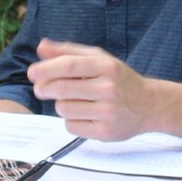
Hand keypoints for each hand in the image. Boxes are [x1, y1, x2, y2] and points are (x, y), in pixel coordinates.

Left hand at [26, 38, 157, 140]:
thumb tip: (41, 47)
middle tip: (41, 88)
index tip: (32, 72)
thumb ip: (69, 52)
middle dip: (44, 88)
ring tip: (74, 101)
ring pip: (64, 109)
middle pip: (62, 88)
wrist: (150, 105)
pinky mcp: (106, 133)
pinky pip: (72, 126)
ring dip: (61, 105)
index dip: (46, 69)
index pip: (69, 65)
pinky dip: (71, 121)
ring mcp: (108, 112)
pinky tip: (84, 115)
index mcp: (107, 67)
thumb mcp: (99, 59)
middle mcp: (109, 89)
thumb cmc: (119, 79)